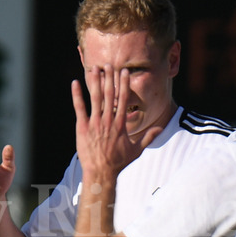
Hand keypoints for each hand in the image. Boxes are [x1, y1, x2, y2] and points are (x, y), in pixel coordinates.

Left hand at [72, 65, 157, 179]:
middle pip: (110, 94)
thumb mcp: (136, 150)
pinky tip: (74, 83)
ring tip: (95, 68)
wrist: (101, 172)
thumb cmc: (118, 162)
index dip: (123, 84)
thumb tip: (161, 129)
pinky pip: (79, 108)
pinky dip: (76, 95)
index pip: (123, 99)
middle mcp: (108, 120)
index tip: (124, 72)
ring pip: (95, 98)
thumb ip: (148, 137)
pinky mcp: (82, 127)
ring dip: (95, 82)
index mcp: (120, 123)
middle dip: (109, 78)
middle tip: (109, 64)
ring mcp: (95, 123)